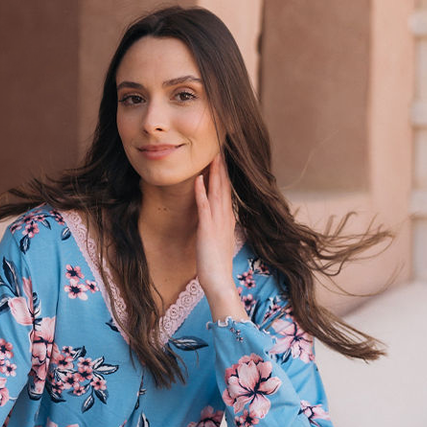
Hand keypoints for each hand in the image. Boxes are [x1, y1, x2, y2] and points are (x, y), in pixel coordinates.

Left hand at [194, 154, 246, 320]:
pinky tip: (198, 178)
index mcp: (228, 219)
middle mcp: (225, 217)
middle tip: (220, 146)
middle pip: (224, 186)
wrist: (218, 281)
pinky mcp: (206, 229)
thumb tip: (219, 220)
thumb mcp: (220, 241)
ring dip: (214, 172)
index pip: (227, 191)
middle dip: (222, 166)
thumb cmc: (216, 264)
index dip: (225, 173)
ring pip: (216, 192)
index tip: (223, 157)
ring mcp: (217, 222)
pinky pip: (204, 206)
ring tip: (212, 154)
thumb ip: (220, 227)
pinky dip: (201, 192)